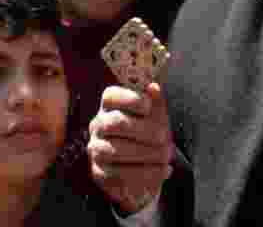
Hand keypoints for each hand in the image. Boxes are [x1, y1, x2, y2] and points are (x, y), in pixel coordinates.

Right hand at [88, 82, 172, 213]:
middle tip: (163, 136)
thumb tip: (153, 88)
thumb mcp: (155, 117)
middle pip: (114, 123)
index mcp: (109, 107)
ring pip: (114, 150)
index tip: (148, 106)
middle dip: (143, 129)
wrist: (144, 169)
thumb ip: (155, 103)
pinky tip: (164, 170)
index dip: (130, 99)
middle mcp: (98, 126)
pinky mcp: (100, 174)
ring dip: (145, 153)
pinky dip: (146, 173)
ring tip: (166, 155)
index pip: (110, 96)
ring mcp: (96, 150)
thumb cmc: (148, 135)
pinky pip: (119, 174)